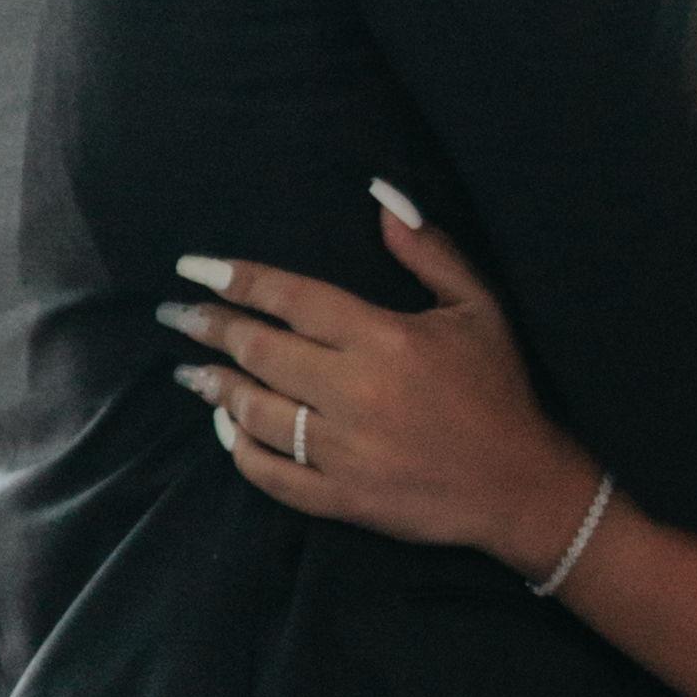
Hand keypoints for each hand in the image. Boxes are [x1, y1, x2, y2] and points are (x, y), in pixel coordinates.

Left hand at [161, 197, 605, 578]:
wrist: (521, 486)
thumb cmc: (499, 388)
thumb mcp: (478, 306)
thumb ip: (427, 250)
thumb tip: (381, 197)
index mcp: (385, 340)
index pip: (292, 300)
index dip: (237, 280)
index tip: (193, 268)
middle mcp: (356, 393)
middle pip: (260, 353)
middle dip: (210, 329)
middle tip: (176, 315)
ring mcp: (345, 452)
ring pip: (256, 413)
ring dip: (216, 388)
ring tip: (191, 371)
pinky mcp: (342, 499)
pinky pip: (271, 474)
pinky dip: (240, 449)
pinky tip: (226, 427)